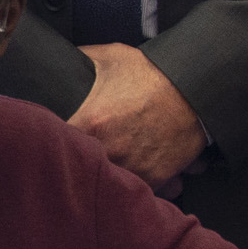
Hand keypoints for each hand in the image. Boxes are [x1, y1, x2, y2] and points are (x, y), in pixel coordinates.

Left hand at [66, 45, 209, 184]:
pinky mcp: (156, 178)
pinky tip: (142, 168)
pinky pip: (142, 190)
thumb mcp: (111, 57)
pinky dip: (143, 183)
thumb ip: (81, 60)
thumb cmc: (152, 73)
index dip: (52, 147)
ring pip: (112, 184)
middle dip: (82, 164)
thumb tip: (66, 61)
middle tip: (84, 157)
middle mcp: (109, 153)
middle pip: (81, 171)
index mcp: (88, 125)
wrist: (196, 88)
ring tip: (117, 162)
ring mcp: (133, 169)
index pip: (54, 147)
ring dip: (113, 175)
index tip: (54, 145)